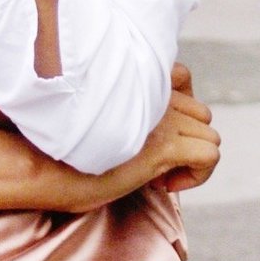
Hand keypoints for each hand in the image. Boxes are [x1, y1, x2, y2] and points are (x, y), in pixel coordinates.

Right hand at [65, 63, 219, 211]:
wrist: (49, 169)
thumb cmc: (67, 153)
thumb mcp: (103, 120)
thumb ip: (130, 109)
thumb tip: (157, 130)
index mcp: (138, 83)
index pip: (183, 76)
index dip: (178, 112)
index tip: (154, 136)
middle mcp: (153, 95)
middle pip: (201, 113)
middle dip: (186, 141)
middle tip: (152, 162)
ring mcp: (161, 120)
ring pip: (210, 135)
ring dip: (190, 159)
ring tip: (156, 174)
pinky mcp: (164, 146)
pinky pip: (210, 156)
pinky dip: (196, 175)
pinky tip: (163, 183)